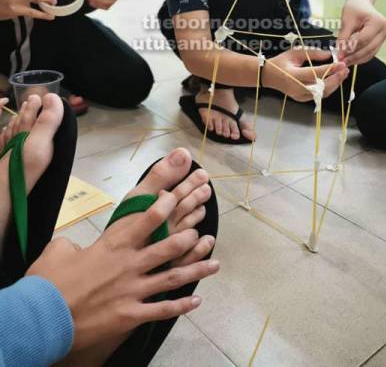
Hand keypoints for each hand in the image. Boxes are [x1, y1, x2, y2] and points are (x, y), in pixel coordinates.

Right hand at [27, 191, 218, 350]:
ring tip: (214, 264)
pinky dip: (181, 306)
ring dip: (196, 270)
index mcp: (112, 244)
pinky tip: (196, 301)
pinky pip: (162, 309)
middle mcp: (128, 264)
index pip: (146, 218)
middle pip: (169, 245)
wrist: (42, 319)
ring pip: (173, 277)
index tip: (174, 195)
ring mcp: (132, 290)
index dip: (164, 205)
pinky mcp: (131, 315)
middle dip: (189, 237)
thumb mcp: (57, 251)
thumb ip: (72, 243)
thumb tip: (74, 246)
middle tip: (202, 230)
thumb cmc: (47, 283)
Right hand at [264, 47, 348, 101]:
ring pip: (322, 94)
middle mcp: (296, 88)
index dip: (330, 69)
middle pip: (321, 87)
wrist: (269, 75)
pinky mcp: (302, 99)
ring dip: (334, 84)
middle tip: (345, 70)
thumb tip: (329, 55)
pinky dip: (328, 88)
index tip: (341, 63)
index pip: (315, 73)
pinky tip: (335, 80)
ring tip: (343, 74)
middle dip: (335, 78)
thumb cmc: (281, 62)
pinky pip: (319, 96)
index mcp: (293, 76)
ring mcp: (299, 96)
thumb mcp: (295, 52)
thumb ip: (312, 53)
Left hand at [338, 0, 385, 64]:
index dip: (351, 48)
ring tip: (344, 62)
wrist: (361, 3)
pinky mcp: (380, 41)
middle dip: (354, 57)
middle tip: (341, 61)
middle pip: (369, 48)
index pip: (364, 40)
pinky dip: (360, 57)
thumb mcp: (347, 20)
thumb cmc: (354, 8)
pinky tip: (350, 59)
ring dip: (357, 59)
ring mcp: (384, 36)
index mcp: (378, 22)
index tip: (339, 54)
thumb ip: (344, 37)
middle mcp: (385, 30)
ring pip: (370, 53)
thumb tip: (340, 52)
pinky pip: (370, 52)